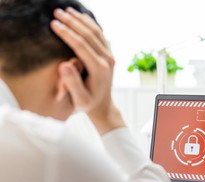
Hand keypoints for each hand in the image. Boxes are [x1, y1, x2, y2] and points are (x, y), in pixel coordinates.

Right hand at [50, 7, 124, 133]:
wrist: (102, 105)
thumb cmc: (87, 103)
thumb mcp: (79, 99)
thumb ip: (72, 84)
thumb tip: (65, 65)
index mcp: (99, 69)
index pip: (81, 45)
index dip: (67, 33)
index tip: (53, 23)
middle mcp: (107, 60)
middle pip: (89, 35)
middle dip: (72, 22)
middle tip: (56, 12)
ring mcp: (110, 56)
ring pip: (95, 32)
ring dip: (80, 20)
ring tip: (66, 10)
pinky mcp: (109, 54)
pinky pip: (100, 35)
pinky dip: (89, 23)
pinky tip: (80, 16)